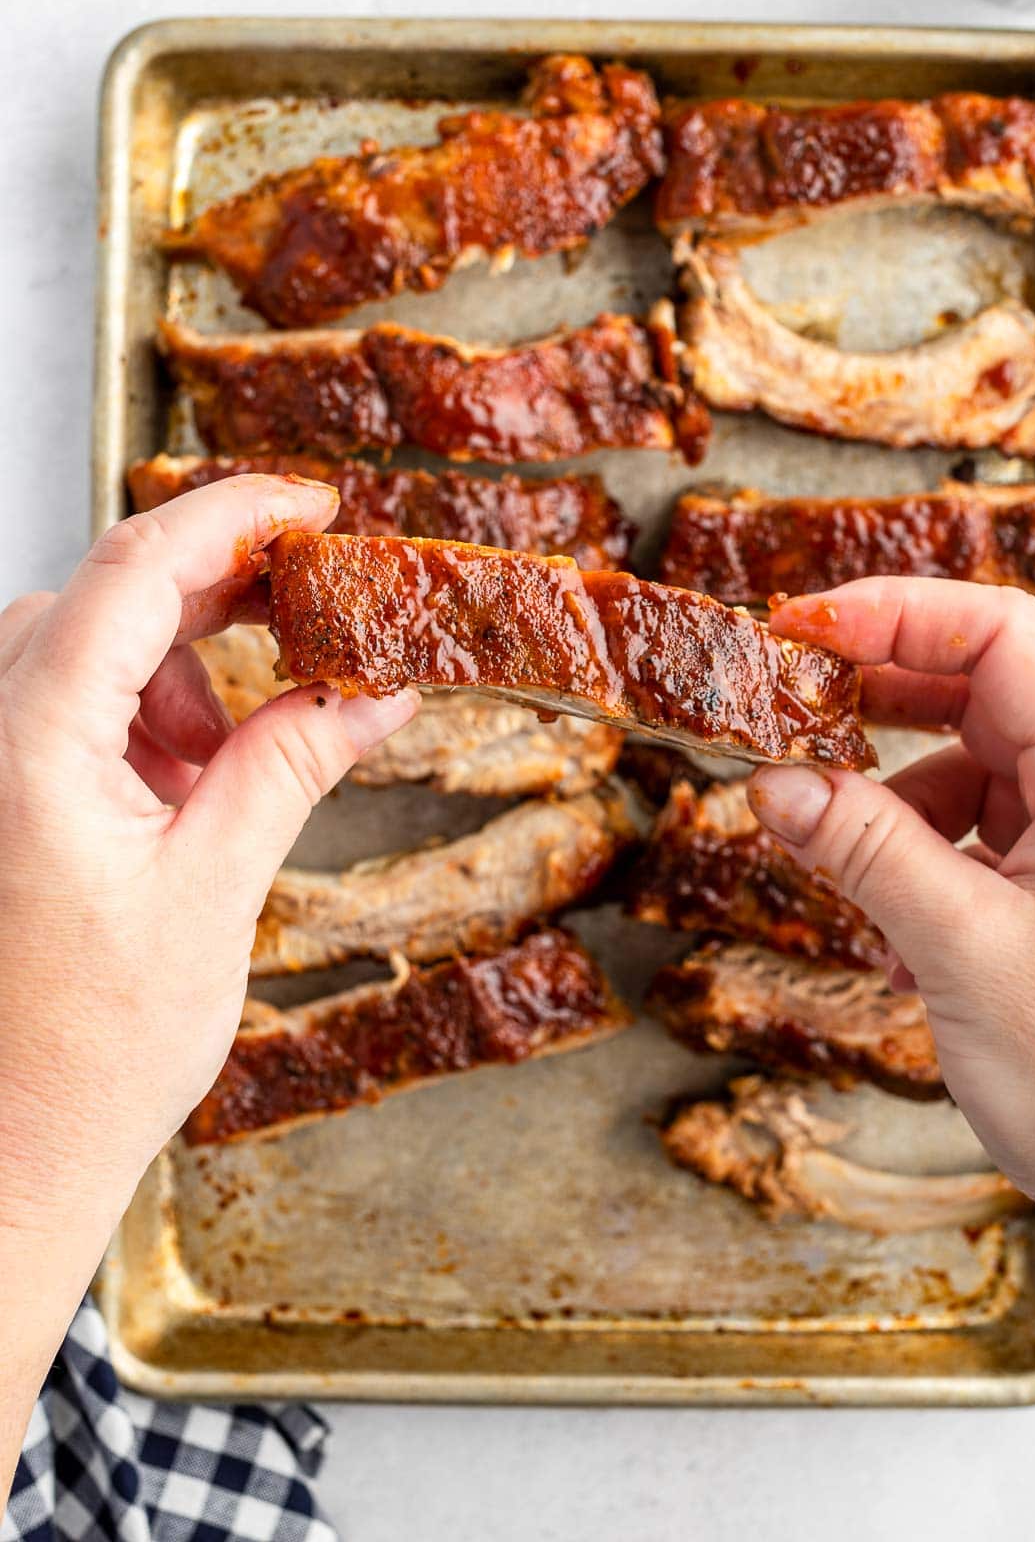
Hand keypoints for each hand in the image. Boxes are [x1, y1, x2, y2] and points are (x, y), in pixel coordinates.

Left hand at [0, 476, 417, 1488]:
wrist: (5, 1154)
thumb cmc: (82, 1053)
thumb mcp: (213, 891)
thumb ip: (291, 764)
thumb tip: (373, 690)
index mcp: (27, 739)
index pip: (136, 569)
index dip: (235, 515)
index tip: (315, 505)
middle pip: (109, 592)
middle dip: (224, 588)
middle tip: (321, 598)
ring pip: (92, 642)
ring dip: (184, 666)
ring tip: (239, 755)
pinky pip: (73, 700)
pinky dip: (148, 714)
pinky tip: (191, 782)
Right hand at [749, 578, 1034, 1440]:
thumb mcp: (962, 949)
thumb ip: (865, 849)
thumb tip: (776, 783)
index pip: (998, 635)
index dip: (894, 614)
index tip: (802, 627)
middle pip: (982, 688)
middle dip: (879, 692)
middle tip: (785, 706)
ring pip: (973, 764)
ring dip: (892, 790)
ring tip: (826, 836)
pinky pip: (980, 833)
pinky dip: (919, 850)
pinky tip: (883, 908)